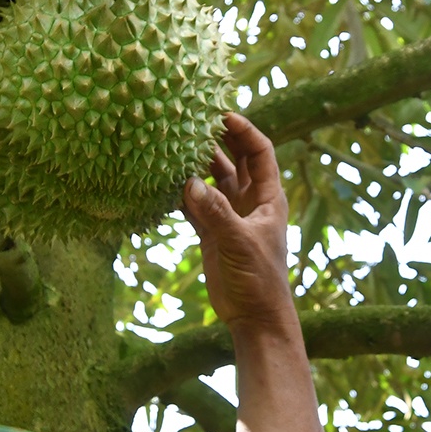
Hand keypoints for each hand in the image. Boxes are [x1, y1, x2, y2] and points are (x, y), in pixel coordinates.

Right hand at [182, 113, 296, 338]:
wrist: (255, 317)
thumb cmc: (259, 279)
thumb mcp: (239, 242)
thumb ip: (215, 213)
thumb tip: (188, 182)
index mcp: (269, 197)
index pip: (259, 151)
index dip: (244, 130)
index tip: (221, 114)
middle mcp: (250, 201)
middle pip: (235, 159)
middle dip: (217, 139)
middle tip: (192, 120)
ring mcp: (230, 216)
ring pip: (212, 180)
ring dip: (196, 165)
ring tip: (172, 145)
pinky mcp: (212, 232)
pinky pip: (195, 205)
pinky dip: (180, 194)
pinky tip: (161, 182)